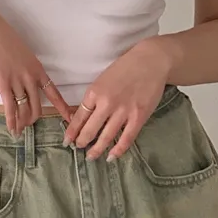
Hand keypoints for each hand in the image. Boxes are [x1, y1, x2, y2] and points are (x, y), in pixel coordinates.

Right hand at [0, 0, 72, 134]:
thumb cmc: (6, 41)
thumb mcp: (25, 56)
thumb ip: (28, 71)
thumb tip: (26, 84)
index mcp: (38, 70)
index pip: (54, 93)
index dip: (62, 107)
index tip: (70, 118)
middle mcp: (31, 78)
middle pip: (37, 106)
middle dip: (33, 118)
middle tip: (29, 125)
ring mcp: (18, 81)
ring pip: (24, 109)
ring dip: (22, 122)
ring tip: (19, 130)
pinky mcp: (4, 84)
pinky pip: (10, 107)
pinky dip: (11, 120)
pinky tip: (12, 129)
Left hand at [63, 37, 171, 160]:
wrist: (150, 61)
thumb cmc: (125, 67)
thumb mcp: (103, 79)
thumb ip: (94, 97)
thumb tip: (83, 115)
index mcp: (94, 92)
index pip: (79, 117)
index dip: (72, 131)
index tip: (67, 140)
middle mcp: (106, 103)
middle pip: (90, 130)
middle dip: (82, 142)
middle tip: (78, 149)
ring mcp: (123, 111)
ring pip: (106, 137)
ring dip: (96, 149)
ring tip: (91, 157)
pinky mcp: (139, 117)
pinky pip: (126, 139)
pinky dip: (118, 150)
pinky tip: (111, 156)